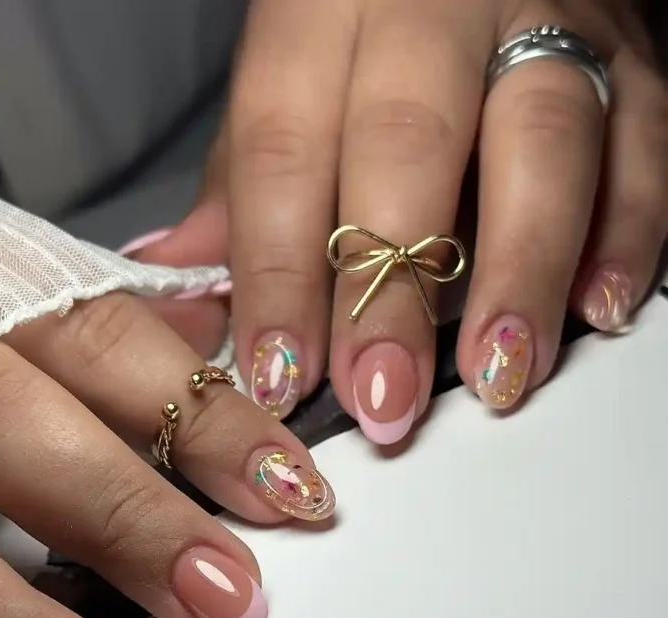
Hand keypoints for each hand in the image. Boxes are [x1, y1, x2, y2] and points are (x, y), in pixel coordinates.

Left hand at [137, 0, 667, 438]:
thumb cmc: (370, 36)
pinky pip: (641, 145)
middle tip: (383, 402)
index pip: (285, 150)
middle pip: (408, 148)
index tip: (279, 376)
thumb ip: (240, 186)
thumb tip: (173, 281)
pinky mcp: (629, 62)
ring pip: (540, 142)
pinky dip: (626, 233)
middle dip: (394, 292)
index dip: (279, 275)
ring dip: (520, 272)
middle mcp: (435, 10)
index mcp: (322, 14)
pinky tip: (598, 311)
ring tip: (496, 374)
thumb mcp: (286, 84)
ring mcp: (543, 25)